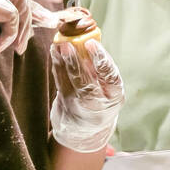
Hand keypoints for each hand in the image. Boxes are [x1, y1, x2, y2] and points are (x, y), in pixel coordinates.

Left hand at [50, 38, 124, 152]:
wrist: (87, 128)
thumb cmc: (102, 99)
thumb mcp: (109, 87)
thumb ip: (102, 69)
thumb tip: (89, 41)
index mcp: (115, 95)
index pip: (110, 75)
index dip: (101, 59)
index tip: (91, 44)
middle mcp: (98, 102)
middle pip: (86, 81)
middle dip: (76, 61)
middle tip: (68, 44)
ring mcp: (80, 104)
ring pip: (70, 81)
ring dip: (63, 61)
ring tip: (58, 45)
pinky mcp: (65, 103)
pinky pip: (60, 82)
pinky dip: (57, 65)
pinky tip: (54, 52)